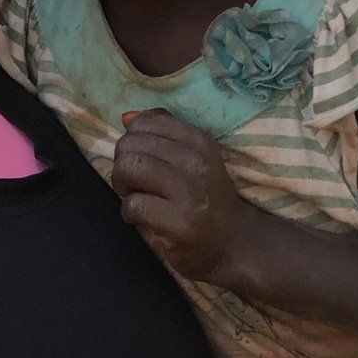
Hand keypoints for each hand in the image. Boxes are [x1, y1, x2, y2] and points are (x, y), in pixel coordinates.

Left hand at [112, 111, 255, 283]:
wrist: (234, 241)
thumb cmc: (206, 199)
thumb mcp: (193, 158)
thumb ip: (162, 135)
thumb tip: (127, 117)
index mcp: (199, 140)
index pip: (145, 122)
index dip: (132, 142)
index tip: (143, 162)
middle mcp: (196, 161)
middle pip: (130, 144)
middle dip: (122, 165)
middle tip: (135, 183)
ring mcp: (189, 192)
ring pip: (129, 167)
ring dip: (122, 185)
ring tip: (136, 197)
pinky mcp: (180, 222)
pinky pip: (133, 204)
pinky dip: (129, 213)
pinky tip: (142, 218)